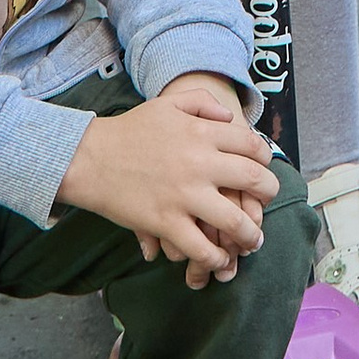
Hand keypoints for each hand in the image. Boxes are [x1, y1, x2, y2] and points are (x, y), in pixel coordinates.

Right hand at [61, 72, 276, 287]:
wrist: (90, 158)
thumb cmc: (129, 131)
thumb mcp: (168, 104)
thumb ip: (202, 102)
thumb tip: (230, 116)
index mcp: (203, 133)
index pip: (253, 146)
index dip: (265, 160)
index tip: (263, 169)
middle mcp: (200, 163)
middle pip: (255, 181)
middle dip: (269, 194)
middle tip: (266, 202)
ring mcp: (184, 195)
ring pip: (234, 221)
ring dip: (250, 235)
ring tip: (253, 241)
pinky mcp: (165, 222)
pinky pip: (201, 247)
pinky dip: (216, 256)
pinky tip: (220, 257)